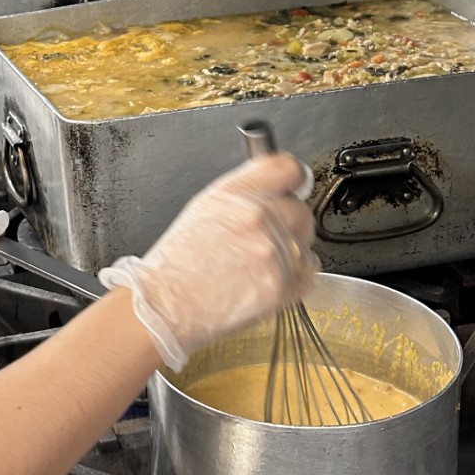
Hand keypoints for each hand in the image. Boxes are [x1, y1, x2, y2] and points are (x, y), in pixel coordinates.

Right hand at [99, 152, 316, 369]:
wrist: (166, 305)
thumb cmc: (176, 263)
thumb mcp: (203, 209)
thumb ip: (244, 194)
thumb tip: (273, 189)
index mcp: (235, 194)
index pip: (287, 169)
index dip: (293, 179)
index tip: (292, 187)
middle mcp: (256, 218)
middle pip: (301, 208)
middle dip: (290, 222)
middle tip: (268, 236)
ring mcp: (272, 252)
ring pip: (305, 243)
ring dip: (291, 252)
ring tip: (259, 264)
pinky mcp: (281, 286)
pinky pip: (308, 273)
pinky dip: (295, 277)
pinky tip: (268, 279)